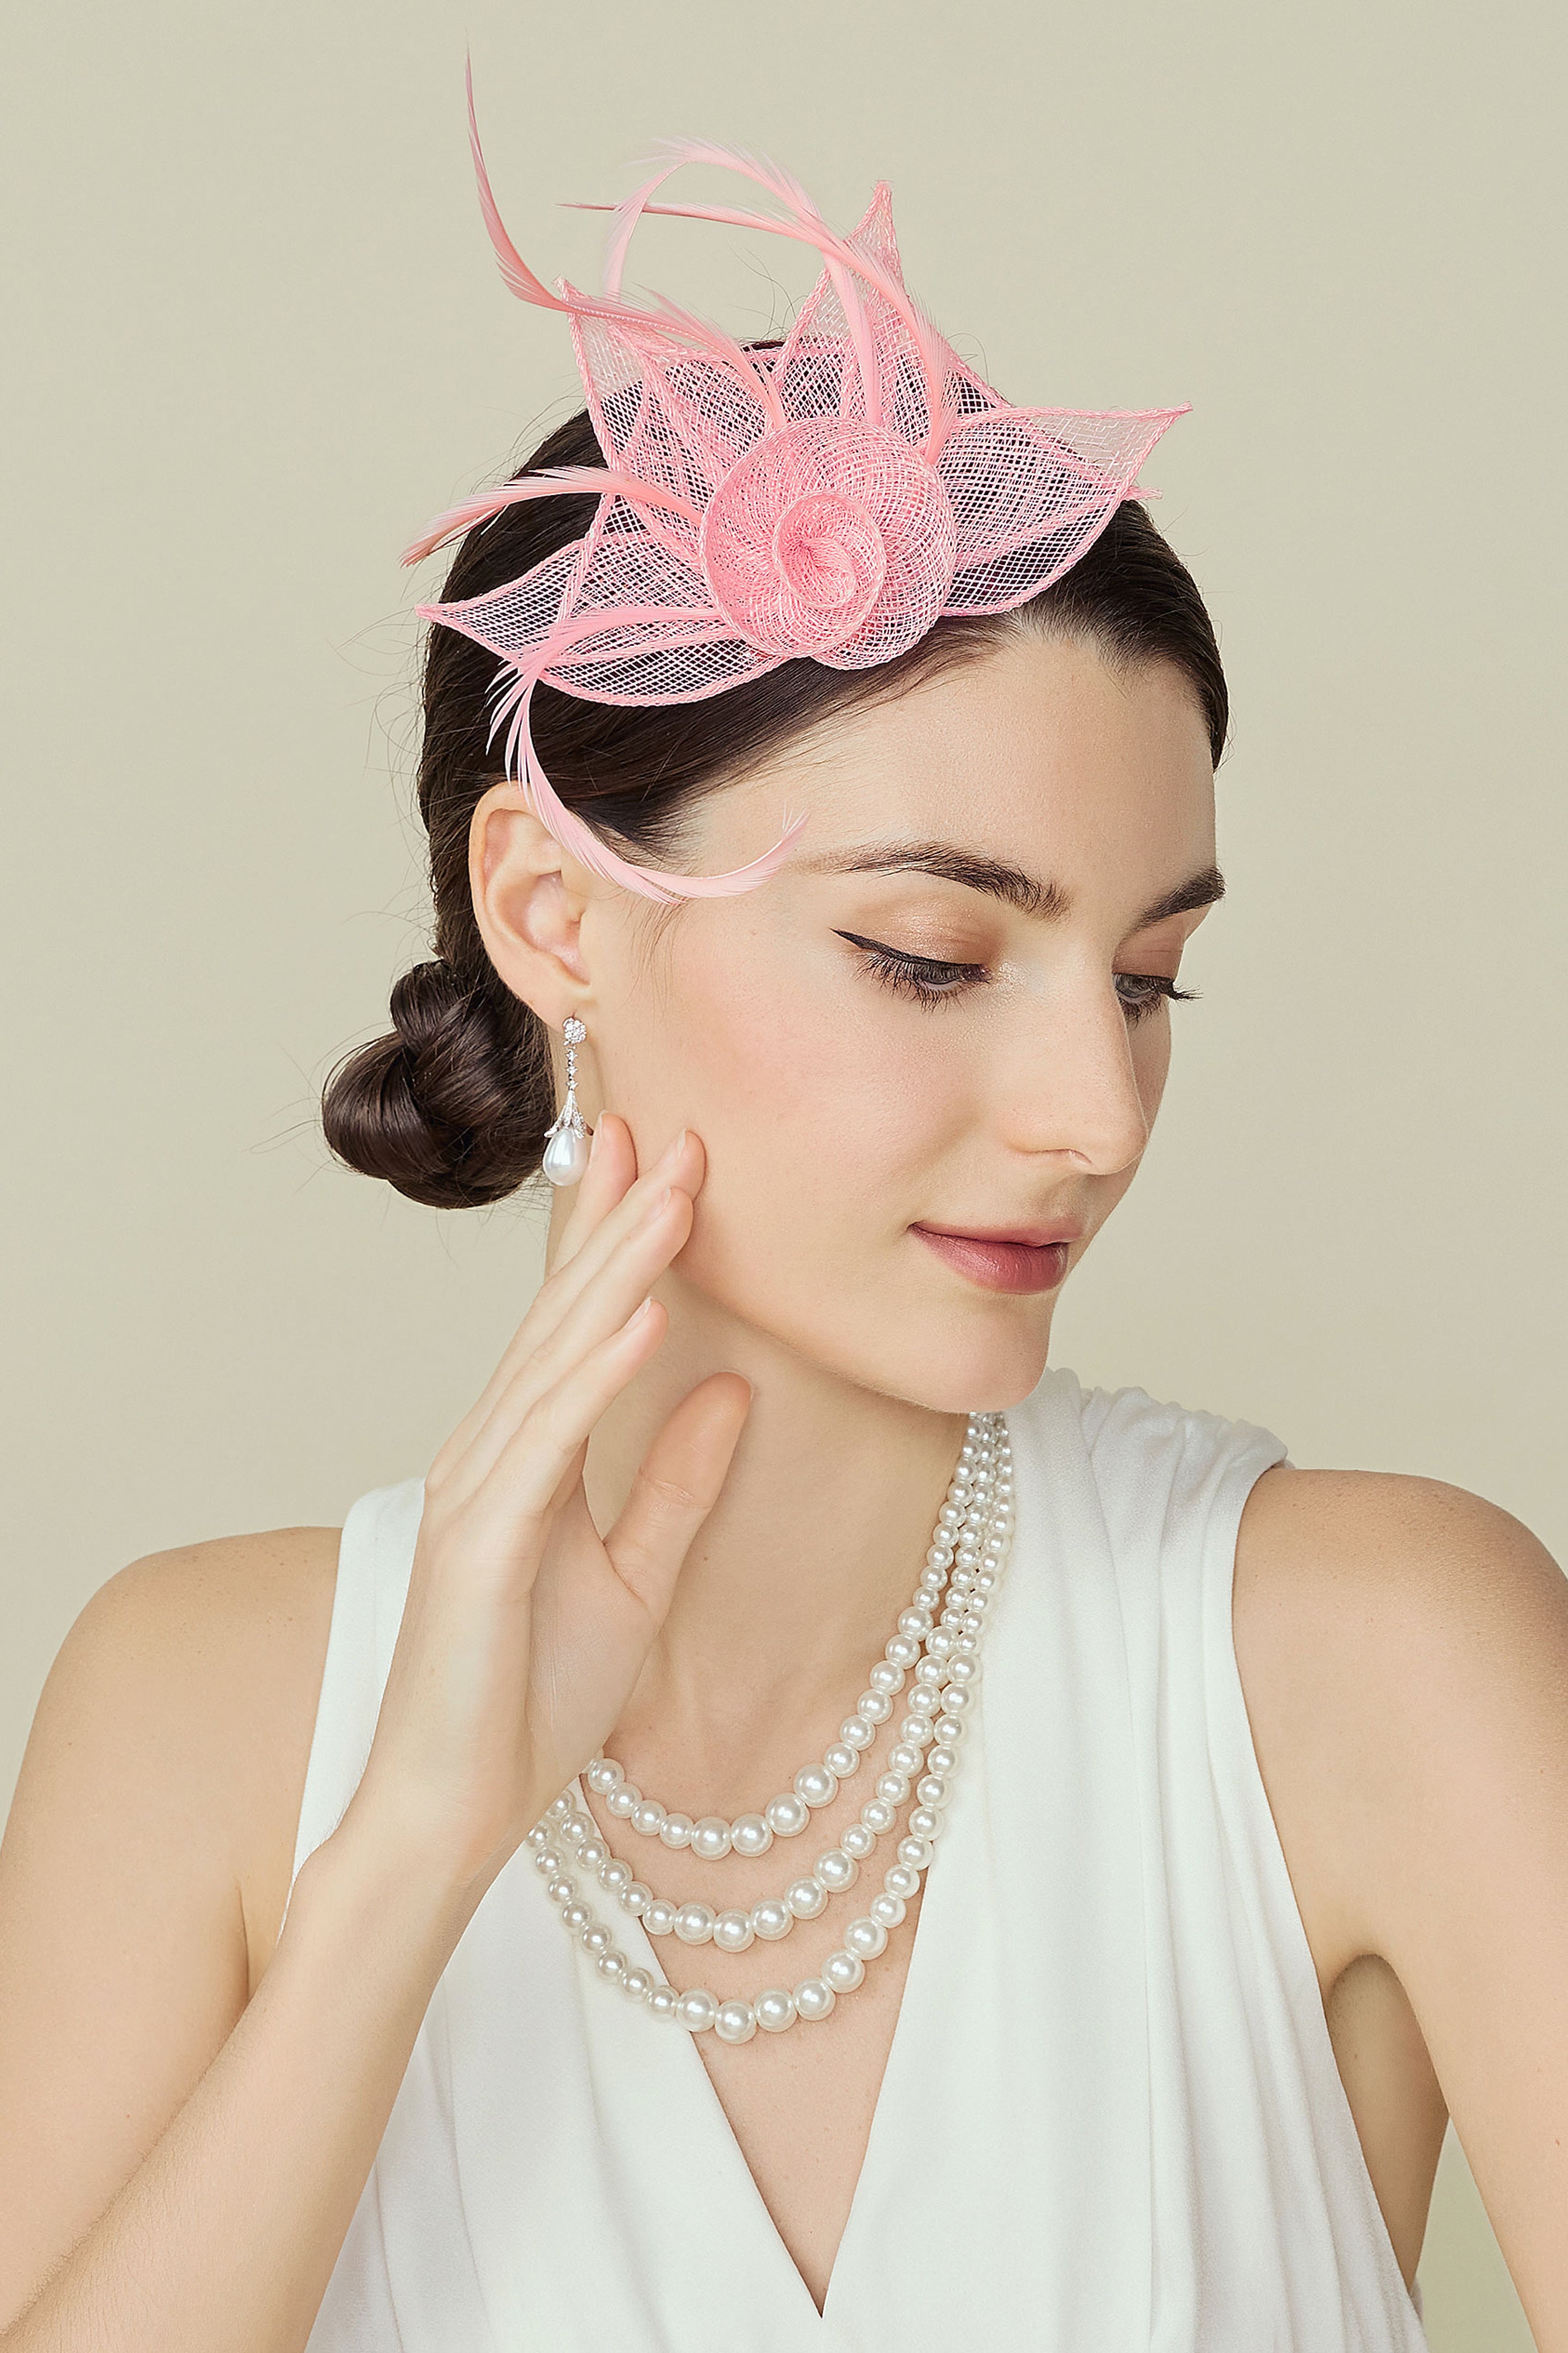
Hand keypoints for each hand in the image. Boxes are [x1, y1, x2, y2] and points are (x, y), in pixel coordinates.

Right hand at [341, 1116, 748, 1899]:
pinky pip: (548, 1440)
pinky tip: (641, 1314)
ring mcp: (475, 1491)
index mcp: (524, 1458)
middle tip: (677, 1129)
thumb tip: (736, 1391)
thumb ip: (676, 1485)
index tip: (667, 1159)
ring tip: (675, 1190)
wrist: (452, 1811)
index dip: (619, 1240)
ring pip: (555, 1356)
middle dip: (623, 1220)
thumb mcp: (635, 1579)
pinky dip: (595, 1372)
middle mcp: (489, 1454)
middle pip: (563, 1315)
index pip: (577, 1325)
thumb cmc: (528, 1703)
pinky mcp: (477, 1542)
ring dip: (618, 1268)